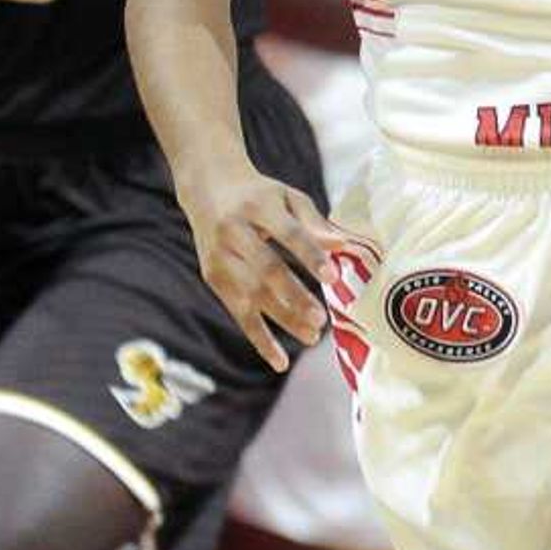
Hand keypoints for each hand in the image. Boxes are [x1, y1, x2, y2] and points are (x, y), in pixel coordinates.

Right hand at [189, 166, 341, 370]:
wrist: (208, 189)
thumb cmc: (259, 195)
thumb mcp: (288, 196)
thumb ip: (314, 221)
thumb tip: (342, 245)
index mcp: (257, 205)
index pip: (288, 233)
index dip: (310, 255)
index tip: (333, 277)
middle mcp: (233, 232)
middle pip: (265, 269)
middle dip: (293, 296)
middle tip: (321, 319)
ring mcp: (220, 257)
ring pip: (251, 295)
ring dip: (281, 319)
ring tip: (311, 336)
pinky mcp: (213, 278)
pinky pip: (238, 313)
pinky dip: (259, 338)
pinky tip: (279, 360)